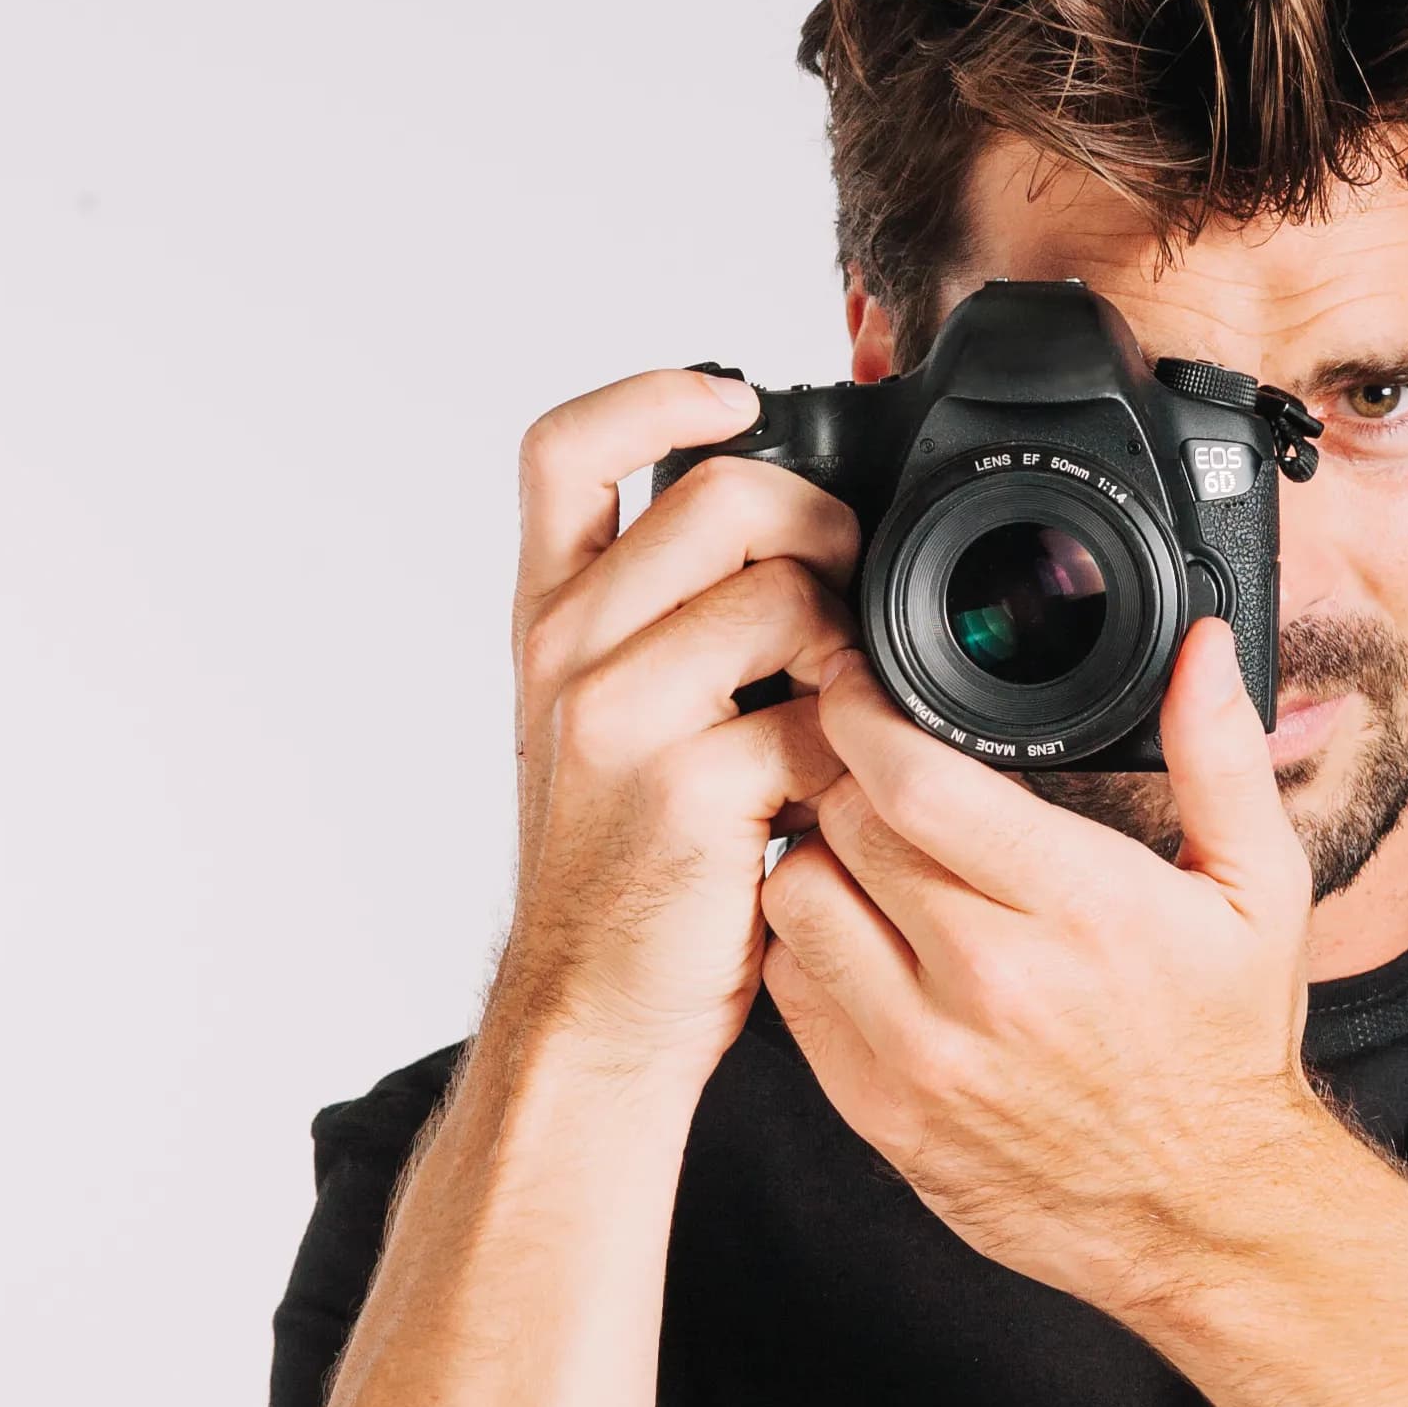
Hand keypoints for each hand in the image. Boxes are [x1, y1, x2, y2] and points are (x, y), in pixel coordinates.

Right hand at [501, 368, 861, 1076]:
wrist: (594, 1012)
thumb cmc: (627, 869)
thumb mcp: (613, 725)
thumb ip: (670, 626)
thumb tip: (801, 541)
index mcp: (549, 620)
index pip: (563, 451)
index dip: (655, 395)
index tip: (736, 399)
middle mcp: (568, 651)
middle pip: (720, 496)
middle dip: (822, 525)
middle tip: (850, 587)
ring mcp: (619, 715)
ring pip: (785, 595)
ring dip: (850, 647)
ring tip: (841, 716)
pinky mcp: (689, 787)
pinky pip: (823, 714)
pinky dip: (858, 750)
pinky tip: (838, 794)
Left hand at [757, 617, 1322, 1310]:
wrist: (1204, 1216)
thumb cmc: (1224, 1048)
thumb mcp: (1260, 892)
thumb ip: (1221, 758)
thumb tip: (1200, 648)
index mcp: (1082, 908)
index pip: (915, 783)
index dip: (863, 715)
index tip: (855, 687)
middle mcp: (993, 982)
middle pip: (843, 826)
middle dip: (844, 778)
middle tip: (865, 772)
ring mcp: (927, 1056)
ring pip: (796, 902)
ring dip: (817, 860)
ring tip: (862, 856)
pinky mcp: (883, 1114)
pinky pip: (792, 994)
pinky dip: (811, 949)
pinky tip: (862, 939)